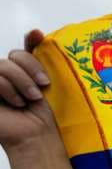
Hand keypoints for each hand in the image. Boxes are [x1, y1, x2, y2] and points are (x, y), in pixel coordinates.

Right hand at [0, 30, 57, 151]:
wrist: (38, 137)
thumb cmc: (48, 116)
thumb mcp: (51, 85)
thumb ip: (45, 62)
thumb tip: (36, 31)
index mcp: (29, 74)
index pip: (27, 49)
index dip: (32, 40)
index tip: (38, 35)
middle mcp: (11, 76)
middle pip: (15, 54)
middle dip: (31, 68)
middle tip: (43, 86)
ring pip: (4, 64)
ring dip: (21, 82)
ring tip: (31, 99)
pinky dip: (7, 88)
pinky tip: (17, 103)